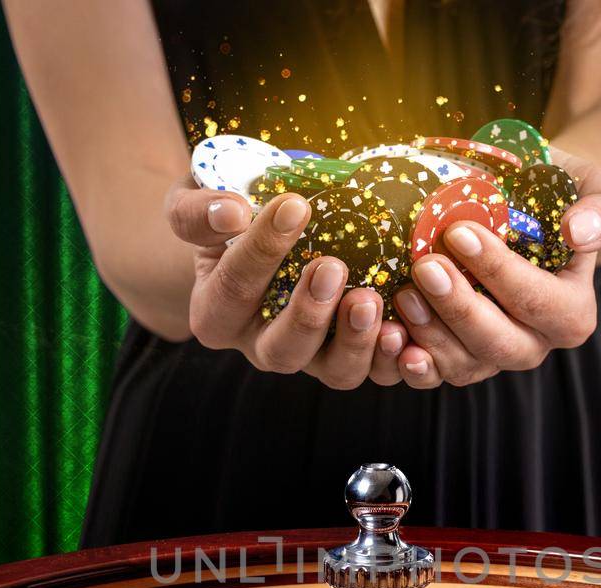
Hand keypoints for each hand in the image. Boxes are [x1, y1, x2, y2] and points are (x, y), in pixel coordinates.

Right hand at [165, 181, 410, 388]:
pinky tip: (406, 328)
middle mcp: (261, 345)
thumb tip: (231, 213)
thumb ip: (199, 210)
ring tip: (371, 300)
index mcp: (217, 312)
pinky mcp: (352, 355)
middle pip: (282, 350)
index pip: (234, 288)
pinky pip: (377, 370)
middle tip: (332, 266)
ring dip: (356, 342)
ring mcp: (311, 356)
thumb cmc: (225, 214)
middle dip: (308, 314)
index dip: (262, 250)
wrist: (259, 231)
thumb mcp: (195, 201)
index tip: (294, 206)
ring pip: (333, 371)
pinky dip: (394, 358)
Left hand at [390, 153, 600, 387]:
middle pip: (499, 344)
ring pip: (465, 365)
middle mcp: (535, 342)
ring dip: (431, 335)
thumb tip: (578, 231)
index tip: (459, 232)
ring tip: (403, 295)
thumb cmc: (564, 199)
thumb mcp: (598, 191)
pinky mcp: (460, 358)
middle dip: (460, 308)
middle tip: (425, 266)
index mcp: (571, 312)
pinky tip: (391, 338)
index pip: (537, 301)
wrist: (532, 211)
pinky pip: (436, 374)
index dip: (498, 272)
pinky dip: (413, 362)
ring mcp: (494, 355)